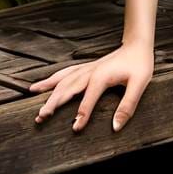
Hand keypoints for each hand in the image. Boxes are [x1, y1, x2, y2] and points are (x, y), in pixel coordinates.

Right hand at [29, 39, 153, 131]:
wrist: (137, 45)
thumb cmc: (140, 64)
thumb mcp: (139, 84)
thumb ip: (127, 106)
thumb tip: (115, 127)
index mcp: (101, 76)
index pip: (88, 98)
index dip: (82, 114)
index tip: (75, 129)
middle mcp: (90, 71)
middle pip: (67, 87)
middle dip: (53, 102)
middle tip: (40, 116)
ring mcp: (86, 69)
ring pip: (63, 79)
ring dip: (48, 88)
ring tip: (32, 94)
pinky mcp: (86, 68)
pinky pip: (66, 73)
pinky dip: (53, 78)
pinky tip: (44, 84)